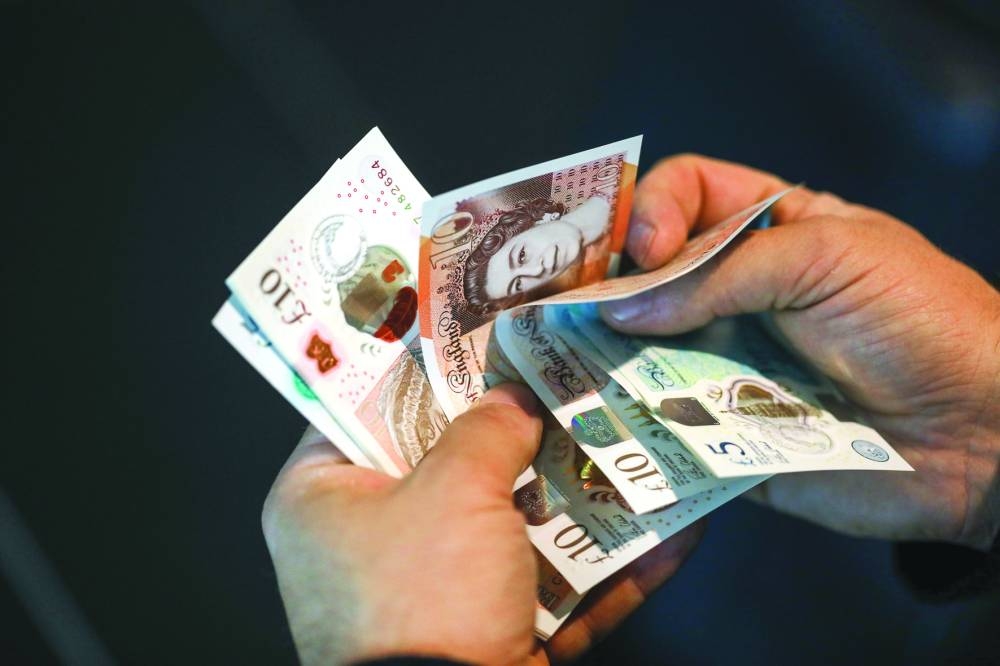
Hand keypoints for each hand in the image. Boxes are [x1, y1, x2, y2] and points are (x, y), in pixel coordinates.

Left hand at [263, 383, 702, 664]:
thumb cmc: (425, 595)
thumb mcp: (453, 492)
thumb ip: (486, 428)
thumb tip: (517, 400)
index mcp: (323, 496)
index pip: (365, 402)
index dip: (424, 361)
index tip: (477, 324)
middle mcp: (366, 543)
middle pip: (446, 461)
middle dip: (515, 426)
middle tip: (564, 371)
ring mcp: (430, 595)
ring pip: (508, 523)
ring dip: (573, 494)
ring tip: (629, 438)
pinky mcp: (485, 636)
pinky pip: (545, 586)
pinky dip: (602, 567)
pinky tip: (669, 533)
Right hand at [601, 154, 999, 549]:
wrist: (979, 435)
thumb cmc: (919, 321)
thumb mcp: (830, 258)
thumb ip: (721, 274)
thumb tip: (618, 308)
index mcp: (766, 229)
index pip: (682, 192)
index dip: (650, 209)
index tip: (645, 250)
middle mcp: (732, 293)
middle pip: (643, 274)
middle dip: (601, 284)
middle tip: (565, 307)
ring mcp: (720, 361)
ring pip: (636, 347)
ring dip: (599, 353)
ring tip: (562, 363)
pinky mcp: (719, 428)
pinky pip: (659, 419)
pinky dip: (624, 419)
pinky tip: (593, 417)